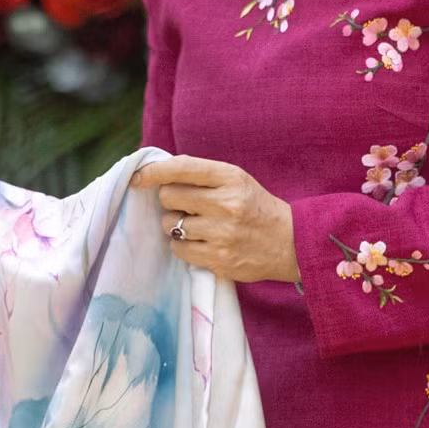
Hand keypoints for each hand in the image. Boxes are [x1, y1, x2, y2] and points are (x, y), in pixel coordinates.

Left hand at [130, 155, 301, 284]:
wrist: (290, 243)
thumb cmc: (255, 207)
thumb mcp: (236, 181)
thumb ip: (201, 175)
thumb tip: (156, 174)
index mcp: (230, 178)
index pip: (181, 168)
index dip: (153, 171)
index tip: (138, 177)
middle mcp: (226, 204)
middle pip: (169, 196)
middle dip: (171, 201)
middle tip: (186, 206)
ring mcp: (222, 234)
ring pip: (170, 225)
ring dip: (175, 225)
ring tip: (196, 226)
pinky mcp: (219, 259)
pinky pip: (179, 249)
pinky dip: (182, 246)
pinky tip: (199, 242)